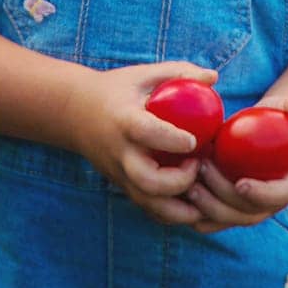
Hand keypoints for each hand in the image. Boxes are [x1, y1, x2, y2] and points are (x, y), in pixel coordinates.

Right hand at [64, 61, 219, 227]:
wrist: (74, 113)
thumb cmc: (117, 90)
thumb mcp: (143, 75)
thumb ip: (178, 73)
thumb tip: (213, 76)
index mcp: (125, 120)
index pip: (146, 133)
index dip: (171, 139)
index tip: (194, 140)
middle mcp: (121, 153)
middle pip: (148, 181)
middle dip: (179, 181)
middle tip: (197, 163)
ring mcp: (121, 175)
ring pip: (150, 205)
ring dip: (181, 208)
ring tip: (203, 191)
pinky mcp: (124, 187)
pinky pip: (150, 210)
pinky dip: (173, 213)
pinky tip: (193, 201)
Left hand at [181, 92, 287, 235]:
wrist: (256, 134)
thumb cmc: (272, 119)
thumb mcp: (284, 110)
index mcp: (285, 186)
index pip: (277, 197)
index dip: (261, 194)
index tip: (241, 183)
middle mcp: (265, 206)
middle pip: (246, 213)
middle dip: (223, 197)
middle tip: (204, 170)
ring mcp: (243, 211)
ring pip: (224, 219)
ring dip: (206, 206)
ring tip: (189, 182)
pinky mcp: (222, 210)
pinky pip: (207, 220)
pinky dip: (193, 212)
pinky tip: (179, 193)